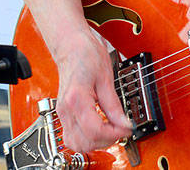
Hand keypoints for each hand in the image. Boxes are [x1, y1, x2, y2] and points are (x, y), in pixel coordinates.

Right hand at [50, 29, 133, 152]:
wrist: (70, 46)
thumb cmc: (86, 55)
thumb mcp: (105, 77)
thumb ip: (114, 105)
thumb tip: (125, 124)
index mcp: (77, 98)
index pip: (95, 130)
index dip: (114, 134)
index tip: (127, 129)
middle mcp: (66, 109)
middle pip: (84, 142)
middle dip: (106, 141)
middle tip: (120, 129)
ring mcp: (62, 113)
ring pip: (75, 144)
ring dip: (95, 143)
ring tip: (110, 130)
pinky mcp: (64, 114)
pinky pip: (72, 137)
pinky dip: (87, 139)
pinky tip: (100, 128)